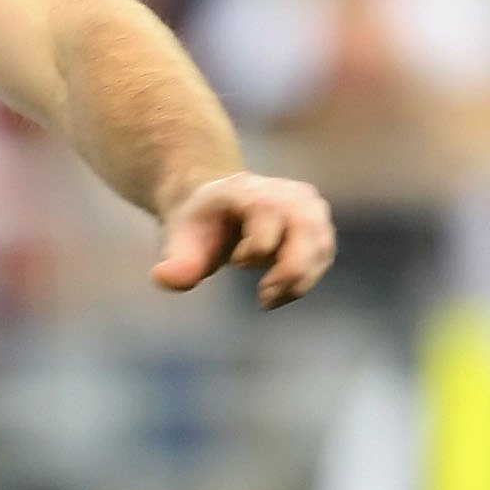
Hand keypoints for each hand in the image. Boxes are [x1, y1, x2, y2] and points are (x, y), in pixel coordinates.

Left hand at [151, 172, 335, 308]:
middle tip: (264, 299)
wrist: (215, 210)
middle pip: (307, 230)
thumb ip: (177, 263)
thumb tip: (164, 278)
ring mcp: (307, 205)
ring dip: (300, 280)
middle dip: (290, 271)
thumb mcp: (179, 243)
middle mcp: (285, 192)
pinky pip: (325, 253)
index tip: (236, 263)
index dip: (255, 249)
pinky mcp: (319, 222)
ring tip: (268, 296)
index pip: (268, 216)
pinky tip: (281, 289)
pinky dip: (307, 278)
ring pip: (322, 245)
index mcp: (247, 190)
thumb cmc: (198, 229)